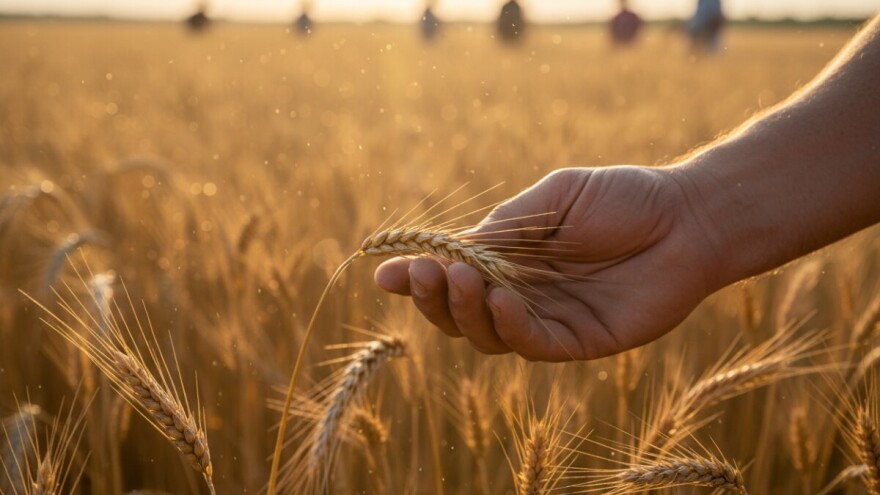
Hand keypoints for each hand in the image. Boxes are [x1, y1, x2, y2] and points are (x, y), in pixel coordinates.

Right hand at [375, 166, 721, 360]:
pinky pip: (532, 345)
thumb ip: (501, 228)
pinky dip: (510, 326)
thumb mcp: (550, 200)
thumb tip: (443, 248)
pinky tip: (501, 300)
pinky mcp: (579, 342)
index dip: (417, 277)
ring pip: (487, 336)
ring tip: (464, 278)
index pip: (453, 276)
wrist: (689, 216)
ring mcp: (549, 321)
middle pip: (460, 314)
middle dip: (434, 298)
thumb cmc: (622, 197)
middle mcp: (522, 295)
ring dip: (466, 312)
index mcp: (510, 259)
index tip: (384, 272)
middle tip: (427, 274)